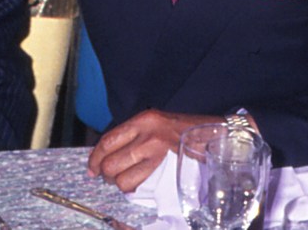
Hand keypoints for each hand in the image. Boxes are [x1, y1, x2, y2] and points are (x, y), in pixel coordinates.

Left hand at [88, 110, 224, 191]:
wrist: (216, 136)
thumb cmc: (184, 131)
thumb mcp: (156, 124)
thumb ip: (133, 135)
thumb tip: (107, 154)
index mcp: (143, 119)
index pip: (108, 140)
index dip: (95, 157)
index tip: (92, 168)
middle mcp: (149, 133)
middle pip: (112, 162)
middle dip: (107, 174)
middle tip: (111, 176)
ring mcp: (159, 151)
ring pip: (124, 178)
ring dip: (121, 184)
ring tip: (126, 181)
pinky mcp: (167, 167)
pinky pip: (140, 184)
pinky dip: (135, 189)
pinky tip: (139, 185)